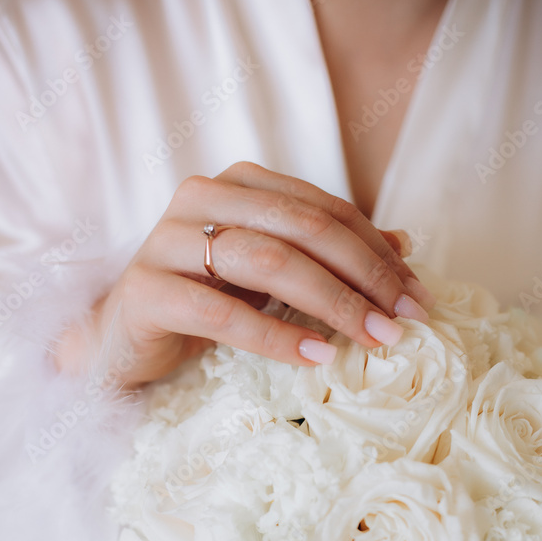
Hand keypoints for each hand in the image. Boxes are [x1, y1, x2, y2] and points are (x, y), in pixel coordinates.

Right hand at [54, 162, 433, 386]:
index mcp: (239, 184)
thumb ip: (327, 254)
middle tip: (405, 320)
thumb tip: (405, 245)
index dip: (377, 251)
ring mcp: (169, 240)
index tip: (417, 296)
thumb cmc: (204, 301)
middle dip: (365, 276)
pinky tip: (316, 356)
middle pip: (304, 229)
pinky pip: (223, 314)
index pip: (324, 210)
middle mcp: (202, 199)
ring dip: (332, 303)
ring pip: (269, 261)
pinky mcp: (147, 290)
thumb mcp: (273, 274)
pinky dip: (276, 337)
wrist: (124, 337)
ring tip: (372, 338)